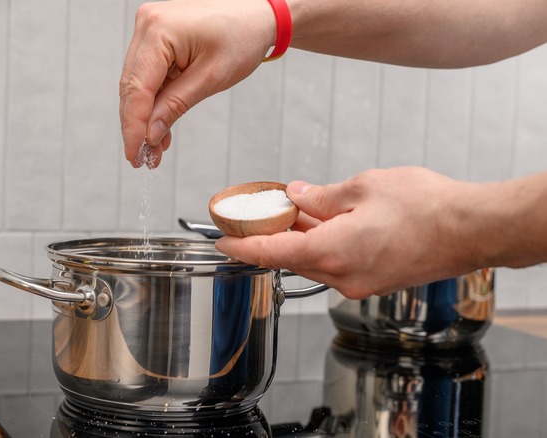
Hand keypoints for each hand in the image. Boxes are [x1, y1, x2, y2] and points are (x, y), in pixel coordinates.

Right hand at [119, 0, 275, 167]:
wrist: (258, 14)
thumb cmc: (242, 36)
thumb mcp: (210, 78)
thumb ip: (175, 106)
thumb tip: (150, 135)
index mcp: (159, 30)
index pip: (136, 88)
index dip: (133, 127)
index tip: (135, 156)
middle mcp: (147, 25)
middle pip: (131, 87)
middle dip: (137, 126)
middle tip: (142, 159)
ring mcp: (149, 30)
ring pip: (136, 85)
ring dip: (145, 118)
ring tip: (155, 149)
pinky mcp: (156, 38)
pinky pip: (148, 76)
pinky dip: (154, 103)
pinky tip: (160, 128)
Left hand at [215, 167, 485, 298]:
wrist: (472, 229)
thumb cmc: (426, 207)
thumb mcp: (363, 187)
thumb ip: (322, 196)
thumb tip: (298, 196)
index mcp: (332, 252)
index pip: (271, 253)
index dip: (241, 247)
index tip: (221, 241)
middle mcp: (342, 276)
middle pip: (292, 257)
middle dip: (274, 235)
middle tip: (263, 212)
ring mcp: (359, 284)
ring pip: (315, 261)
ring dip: (302, 239)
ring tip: (297, 210)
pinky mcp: (375, 282)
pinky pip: (337, 264)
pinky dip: (325, 245)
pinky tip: (327, 223)